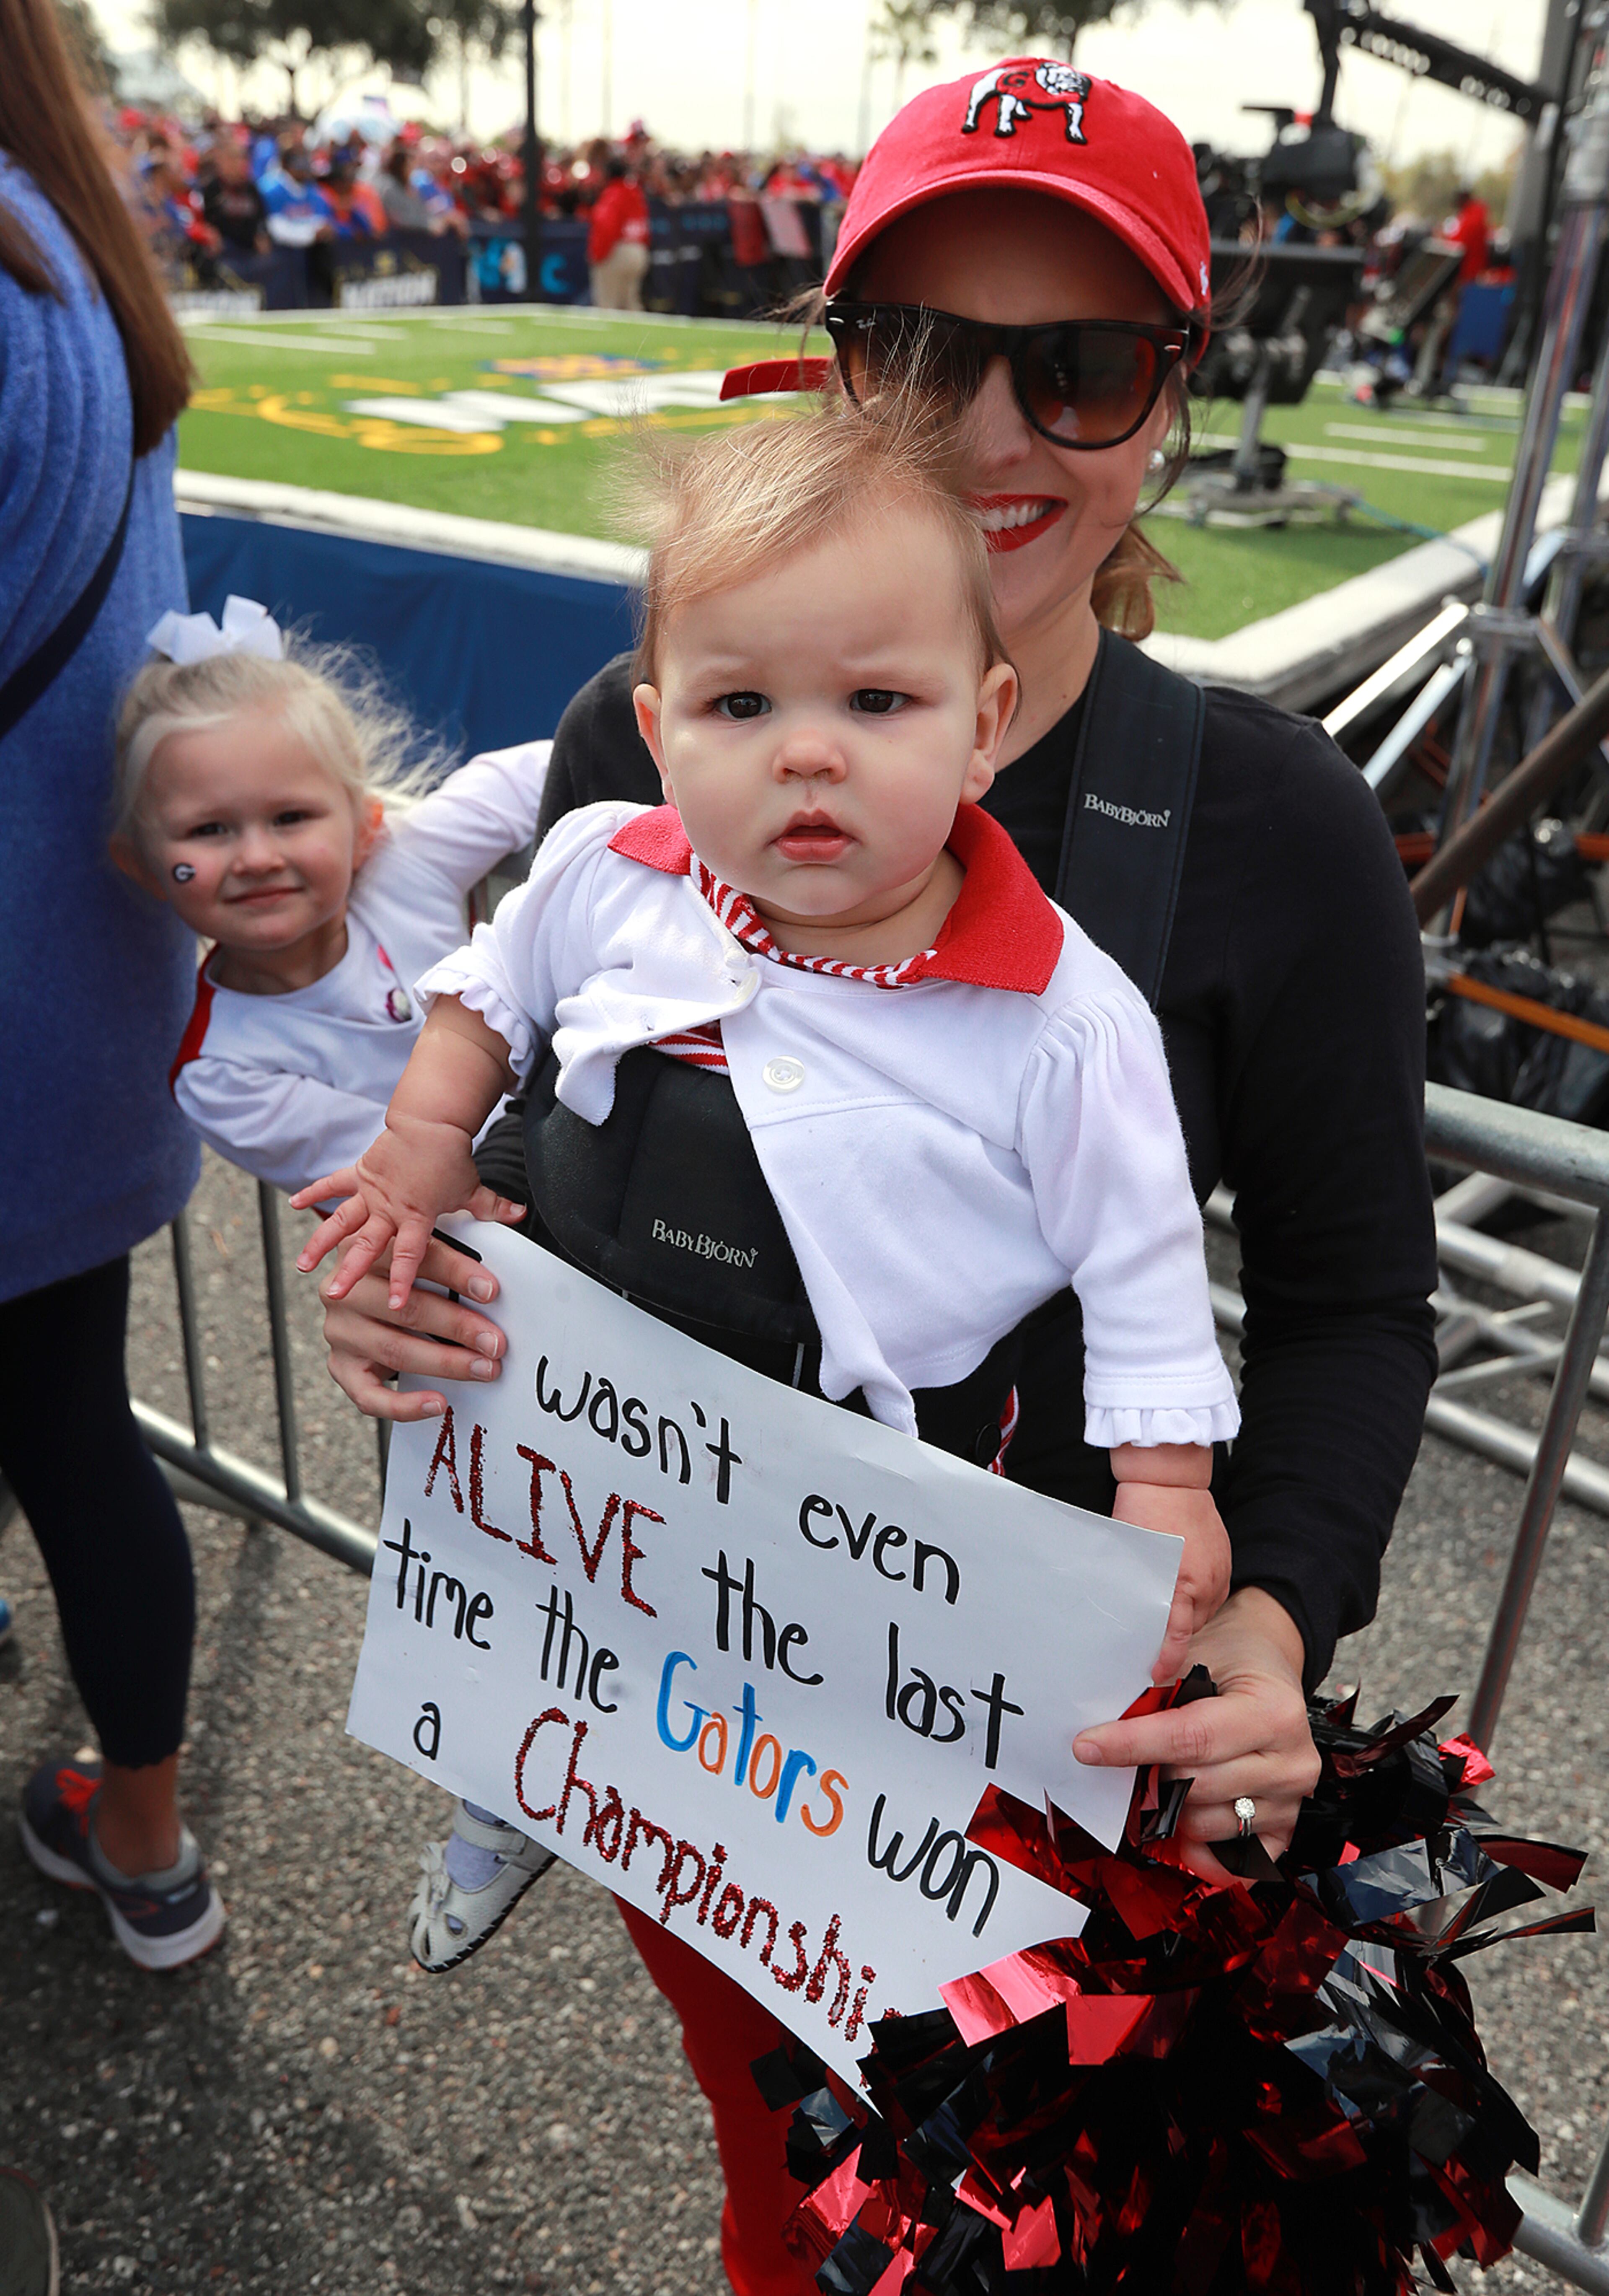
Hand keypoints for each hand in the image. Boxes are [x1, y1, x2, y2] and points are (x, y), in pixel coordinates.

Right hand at [293, 1114, 523, 1309]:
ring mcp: (370, 1191)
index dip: (403, 1279)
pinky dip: (314, 1193)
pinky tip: (292, 1204)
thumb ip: (492, 1207)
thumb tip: (520, 1215)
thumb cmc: (451, 1156)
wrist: (430, 1120)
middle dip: (349, 1271)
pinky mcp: (359, 1174)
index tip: (395, 1305)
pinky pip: (333, 1185)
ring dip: (321, 1242)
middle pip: (366, 1244)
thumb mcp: (472, 1187)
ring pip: (342, 1220)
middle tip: (334, 1293)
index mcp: (416, 1214)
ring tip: (303, 1265)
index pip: (410, 1254)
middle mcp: (388, 1207)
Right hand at [321, 1234, 508, 1421]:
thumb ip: (461, 1236)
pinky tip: (437, 1403)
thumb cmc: (402, 1268)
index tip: (492, 1291)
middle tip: (495, 1342)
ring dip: (445, 1362)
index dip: (456, 1273)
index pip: (414, 1258)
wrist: (358, 1294)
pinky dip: (405, 1404)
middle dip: (457, 1326)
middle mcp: (344, 1290)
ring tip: (483, 1368)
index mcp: (363, 1249)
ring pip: (395, 1349)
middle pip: (406, 1307)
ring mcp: (340, 1332)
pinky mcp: (341, 1367)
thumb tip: (514, 1214)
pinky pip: (370, 1395)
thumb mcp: (423, 1242)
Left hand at [1071, 1587, 1320, 1879]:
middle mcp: (1291, 1762)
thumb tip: (1102, 1735)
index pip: (1191, 1738)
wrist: (1270, 1664)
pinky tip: (1184, 1826)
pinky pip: (1234, 1863)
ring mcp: (1292, 1801)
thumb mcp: (1196, 1658)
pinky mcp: (1286, 1829)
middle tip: (1125, 1756)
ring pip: (1204, 1825)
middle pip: (1194, 1785)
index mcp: (1273, 1712)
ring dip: (1171, 1806)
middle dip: (1148, 1772)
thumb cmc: (1232, 1661)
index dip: (1132, 1744)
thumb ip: (1156, 1695)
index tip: (1087, 1747)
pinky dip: (1201, 1850)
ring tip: (1165, 1775)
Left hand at [1112, 1481, 1231, 1684]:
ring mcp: (1220, 1571)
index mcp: (1182, 1585)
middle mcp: (1207, 1583)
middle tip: (1148, 1641)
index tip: (1156, 1672)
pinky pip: (1212, 1591)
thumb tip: (1132, 1626)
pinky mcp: (1224, 1560)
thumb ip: (1136, 1594)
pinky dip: (1196, 1596)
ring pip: (1202, 1610)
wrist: (1168, 1477)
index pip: (1177, 1636)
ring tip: (1164, 1611)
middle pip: (1191, 1627)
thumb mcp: (1132, 1558)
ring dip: (1185, 1615)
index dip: (1166, 1659)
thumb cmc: (1144, 1510)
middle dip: (1172, 1636)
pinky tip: (1180, 1588)